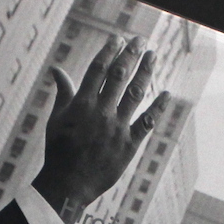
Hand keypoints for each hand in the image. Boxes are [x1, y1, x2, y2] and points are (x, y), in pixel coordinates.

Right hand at [32, 35, 169, 223]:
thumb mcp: (56, 120)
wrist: (68, 184)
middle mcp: (100, 113)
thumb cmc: (59, 151)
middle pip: (119, 76)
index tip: (119, 39)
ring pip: (135, 94)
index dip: (110, 51)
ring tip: (152, 56)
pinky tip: (166, 94)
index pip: (98, 70)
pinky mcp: (128, 146)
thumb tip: (57, 70)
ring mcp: (116, 129)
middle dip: (130, 55)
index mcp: (81, 104)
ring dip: (145, 72)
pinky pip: (146, 123)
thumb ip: (63, 93)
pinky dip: (158, 108)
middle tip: (140, 39)